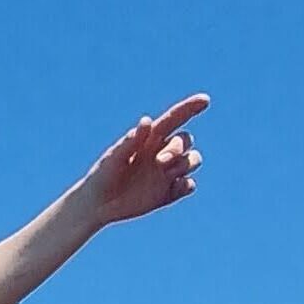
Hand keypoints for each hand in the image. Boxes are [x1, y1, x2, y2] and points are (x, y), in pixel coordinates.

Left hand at [81, 94, 208, 226]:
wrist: (99, 204)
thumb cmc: (103, 175)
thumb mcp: (114, 158)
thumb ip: (131, 141)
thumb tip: (146, 120)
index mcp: (150, 139)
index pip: (174, 118)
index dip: (190, 107)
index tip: (205, 100)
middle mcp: (162, 152)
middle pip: (186, 140)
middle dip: (178, 148)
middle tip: (160, 161)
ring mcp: (168, 172)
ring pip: (193, 160)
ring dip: (186, 164)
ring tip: (166, 172)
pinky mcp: (169, 192)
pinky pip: (189, 185)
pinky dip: (187, 185)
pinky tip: (175, 187)